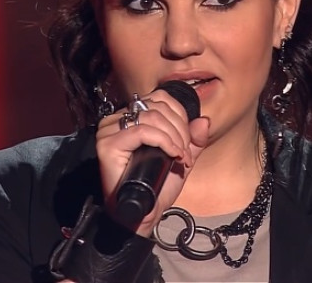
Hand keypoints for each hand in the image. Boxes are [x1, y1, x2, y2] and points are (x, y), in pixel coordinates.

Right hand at [95, 87, 209, 236]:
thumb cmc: (156, 187)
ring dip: (174, 137)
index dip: (180, 116)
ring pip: (152, 117)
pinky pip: (142, 131)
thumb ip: (192, 140)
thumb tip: (204, 120)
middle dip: (180, 130)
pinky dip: (164, 141)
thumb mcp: (180, 158)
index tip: (187, 142)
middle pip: (157, 107)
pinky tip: (173, 155)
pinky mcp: (107, 144)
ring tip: (180, 156)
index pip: (160, 98)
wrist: (143, 214)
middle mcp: (117, 119)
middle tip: (184, 153)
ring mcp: (109, 131)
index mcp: (131, 117)